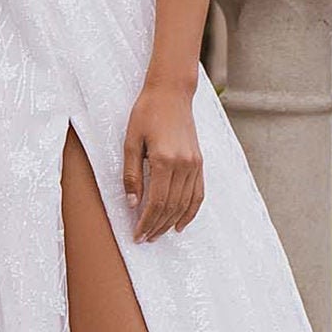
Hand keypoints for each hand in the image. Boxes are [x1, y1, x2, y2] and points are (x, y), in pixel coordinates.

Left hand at [122, 81, 204, 240]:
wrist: (171, 93)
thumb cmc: (146, 113)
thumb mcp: (131, 142)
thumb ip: (132, 174)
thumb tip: (133, 203)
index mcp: (164, 160)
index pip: (156, 202)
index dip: (146, 222)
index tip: (137, 234)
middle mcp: (184, 165)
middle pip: (171, 207)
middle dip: (157, 226)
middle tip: (145, 238)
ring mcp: (195, 164)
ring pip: (185, 204)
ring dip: (172, 223)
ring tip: (158, 234)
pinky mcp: (199, 162)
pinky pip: (198, 194)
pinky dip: (190, 212)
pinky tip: (180, 223)